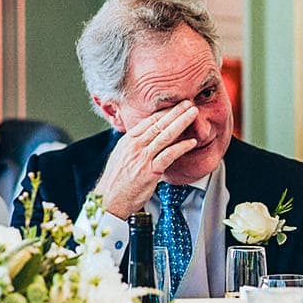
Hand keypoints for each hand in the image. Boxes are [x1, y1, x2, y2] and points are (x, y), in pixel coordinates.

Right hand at [95, 100, 199, 217]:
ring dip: (181, 123)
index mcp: (128, 141)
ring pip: (165, 135)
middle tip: (188, 103)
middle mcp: (135, 146)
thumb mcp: (121, 156)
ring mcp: (142, 158)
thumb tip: (145, 137)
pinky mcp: (150, 171)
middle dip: (176, 111)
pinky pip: (169, 155)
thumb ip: (134, 145)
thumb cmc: (117, 180)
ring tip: (193, 114)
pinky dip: (181, 147)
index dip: (165, 111)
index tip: (176, 105)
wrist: (109, 199)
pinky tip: (192, 142)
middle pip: (158, 124)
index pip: (149, 121)